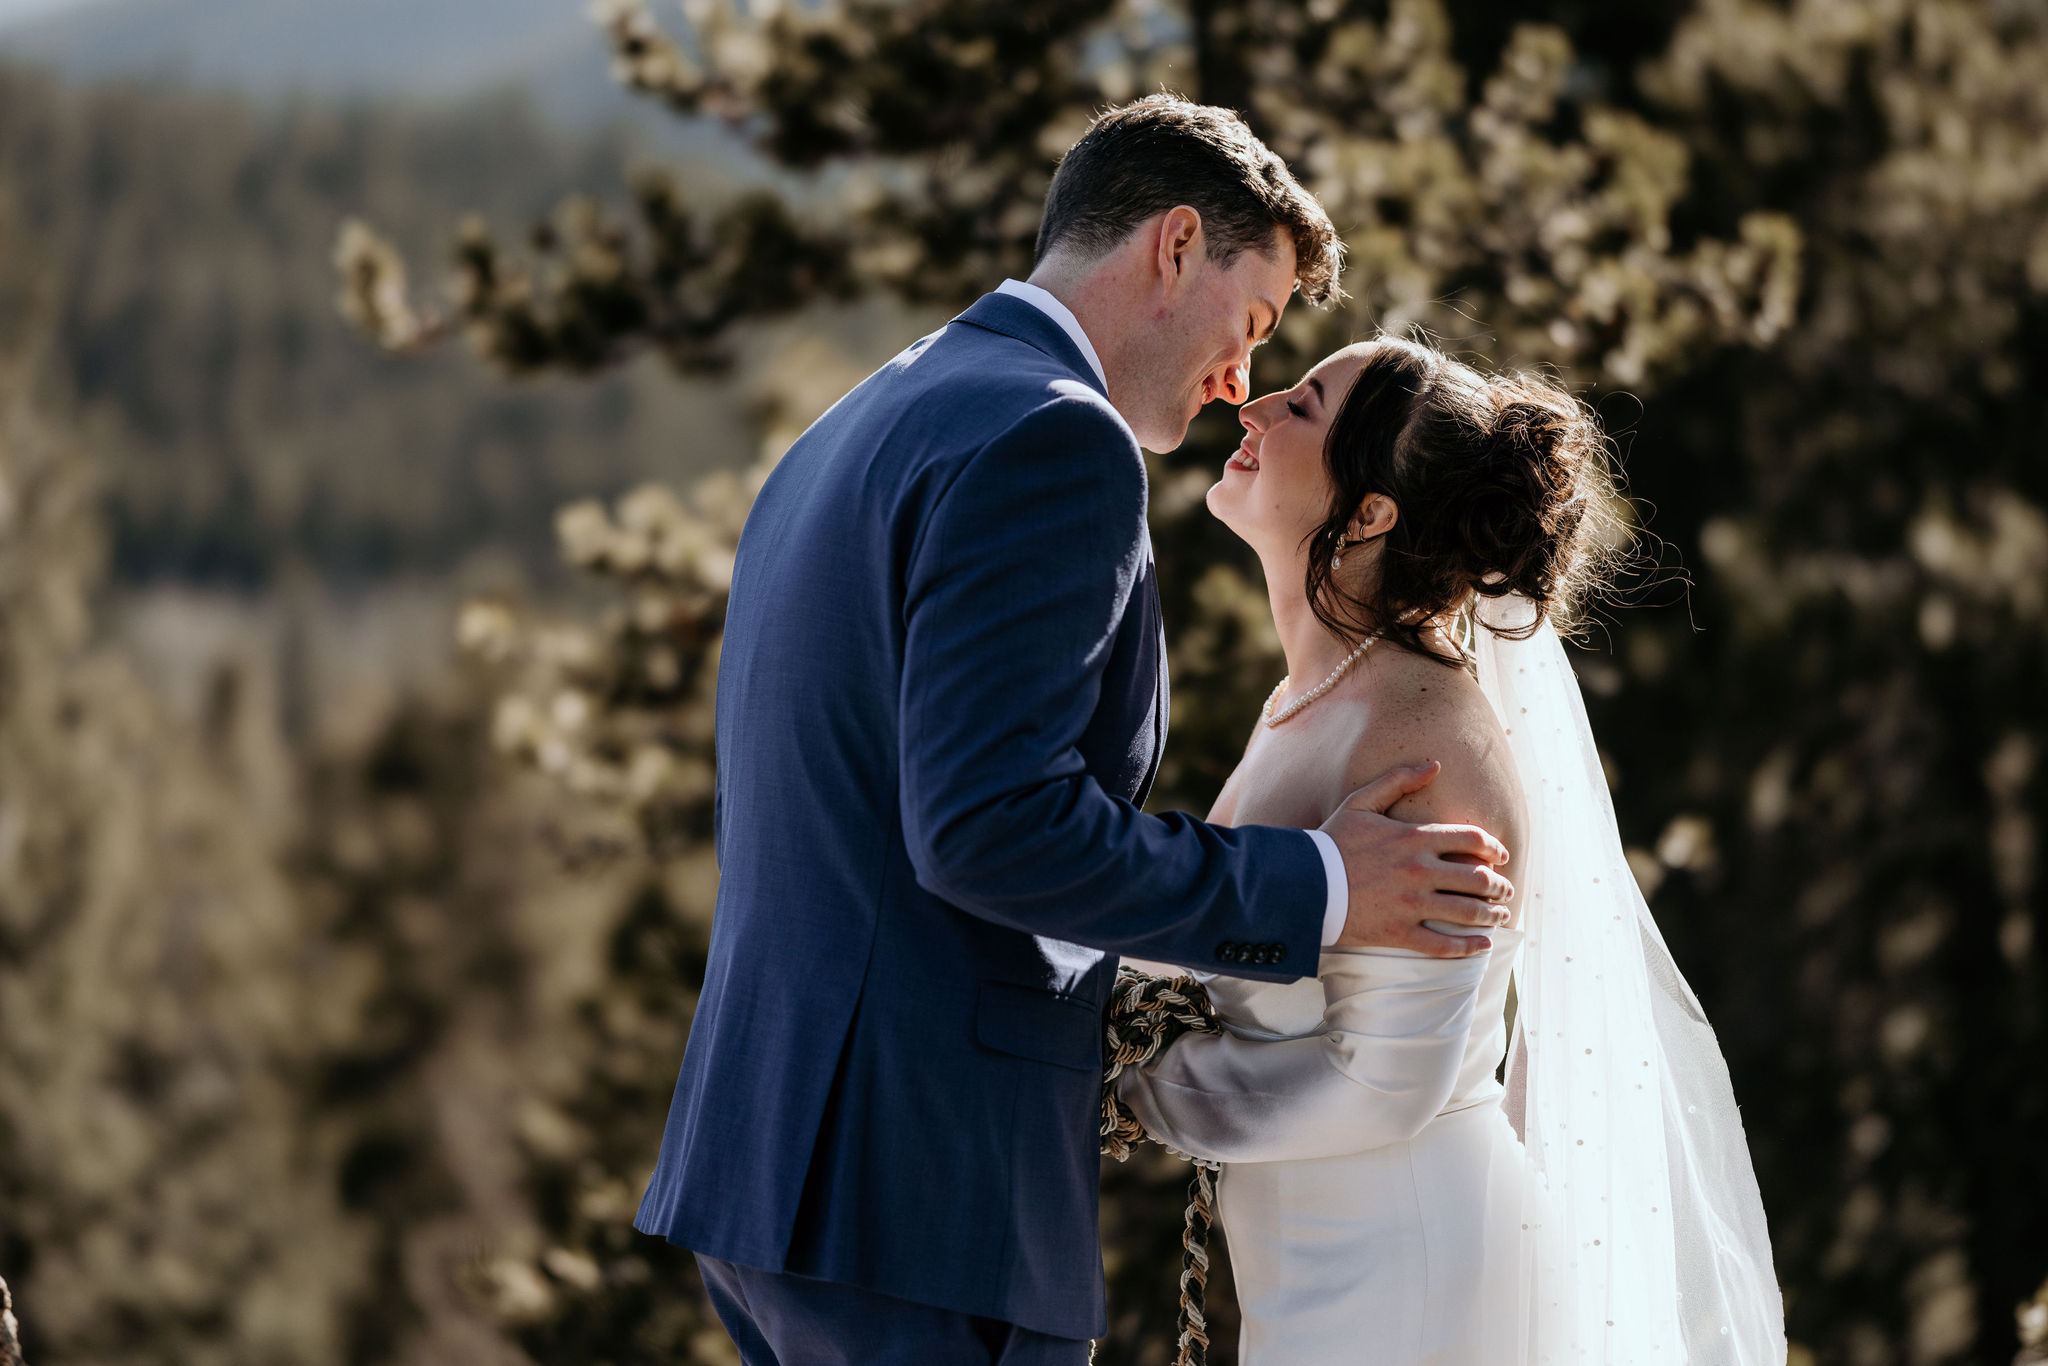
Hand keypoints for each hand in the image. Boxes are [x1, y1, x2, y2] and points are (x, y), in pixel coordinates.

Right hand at [1319, 762, 1512, 957]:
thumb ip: (1398, 780)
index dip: (1493, 847)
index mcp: (1413, 838)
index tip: (1501, 855)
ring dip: (1492, 915)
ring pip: (1468, 912)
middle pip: (1478, 878)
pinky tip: (1482, 946)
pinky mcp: (1399, 932)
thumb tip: (1435, 765)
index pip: (1471, 839)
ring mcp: (1411, 904)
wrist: (1301, 882)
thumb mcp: (1361, 801)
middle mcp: (1419, 871)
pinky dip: (1469, 947)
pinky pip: (1444, 945)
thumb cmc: (1331, 841)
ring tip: (1500, 915)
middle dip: (1499, 885)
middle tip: (1505, 889)